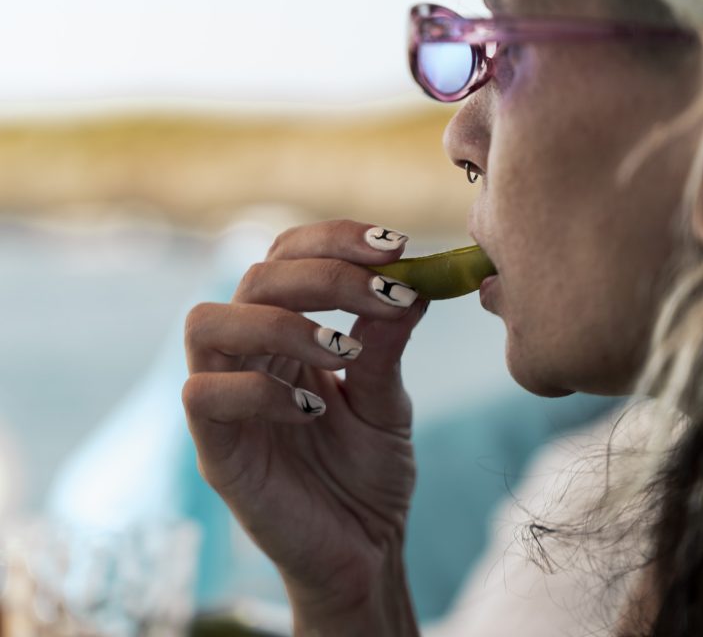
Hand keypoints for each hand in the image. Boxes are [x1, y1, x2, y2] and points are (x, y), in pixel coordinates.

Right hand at [182, 220, 425, 628]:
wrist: (363, 549)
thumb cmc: (370, 471)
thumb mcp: (388, 400)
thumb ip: (388, 345)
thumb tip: (412, 285)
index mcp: (286, 334)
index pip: (287, 258)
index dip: (333, 239)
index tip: (395, 246)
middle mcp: (248, 356)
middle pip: (254, 278)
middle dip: (324, 274)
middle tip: (385, 293)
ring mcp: (224, 400)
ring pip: (208, 322)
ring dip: (284, 324)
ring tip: (345, 351)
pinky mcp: (214, 451)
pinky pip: (203, 395)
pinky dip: (260, 390)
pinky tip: (314, 410)